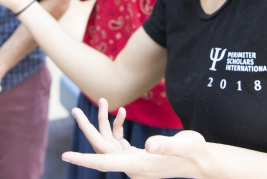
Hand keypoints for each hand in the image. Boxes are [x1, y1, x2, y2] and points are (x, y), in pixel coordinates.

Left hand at [62, 98, 211, 178]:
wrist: (201, 160)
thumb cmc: (194, 152)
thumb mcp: (184, 145)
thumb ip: (166, 145)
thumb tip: (149, 146)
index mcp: (138, 165)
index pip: (104, 162)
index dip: (84, 158)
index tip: (65, 156)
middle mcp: (132, 166)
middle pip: (102, 148)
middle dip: (88, 128)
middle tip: (74, 110)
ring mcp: (134, 162)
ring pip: (109, 143)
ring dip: (103, 123)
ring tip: (101, 100)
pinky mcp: (137, 156)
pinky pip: (119, 142)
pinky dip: (117, 127)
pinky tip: (122, 113)